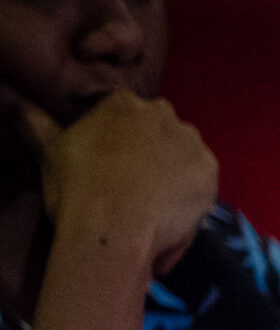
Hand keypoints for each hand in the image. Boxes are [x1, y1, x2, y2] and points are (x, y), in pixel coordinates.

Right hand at [18, 89, 215, 279]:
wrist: (113, 226)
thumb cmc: (77, 189)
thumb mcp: (51, 151)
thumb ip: (37, 125)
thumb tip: (17, 107)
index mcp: (122, 103)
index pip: (129, 120)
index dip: (125, 150)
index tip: (118, 173)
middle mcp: (161, 113)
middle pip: (161, 138)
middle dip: (153, 162)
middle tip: (136, 195)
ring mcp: (189, 141)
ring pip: (183, 162)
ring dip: (173, 183)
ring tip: (151, 213)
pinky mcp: (210, 171)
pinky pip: (202, 188)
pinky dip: (190, 206)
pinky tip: (167, 224)